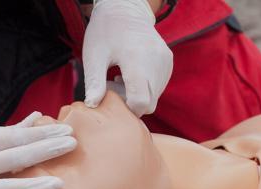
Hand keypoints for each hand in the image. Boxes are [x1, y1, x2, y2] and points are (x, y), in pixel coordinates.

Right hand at [0, 112, 76, 188]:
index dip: (43, 134)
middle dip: (45, 151)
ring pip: (3, 188)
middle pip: (15, 158)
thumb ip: (8, 131)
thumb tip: (37, 118)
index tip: (67, 132)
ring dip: (31, 186)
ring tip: (57, 184)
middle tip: (71, 146)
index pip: (18, 136)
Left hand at [82, 0, 172, 116]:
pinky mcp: (168, 63)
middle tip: (111, 84)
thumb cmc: (105, 32)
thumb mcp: (94, 56)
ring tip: (119, 77)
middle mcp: (157, 61)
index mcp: (137, 59)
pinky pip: (158, 87)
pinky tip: (130, 75)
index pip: (141, 102)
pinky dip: (144, 87)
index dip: (125, 107)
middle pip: (149, 103)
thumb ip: (94, 82)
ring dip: (137, 95)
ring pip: (154, 97)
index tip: (110, 93)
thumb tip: (92, 105)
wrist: (125, 9)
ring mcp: (166, 62)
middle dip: (129, 102)